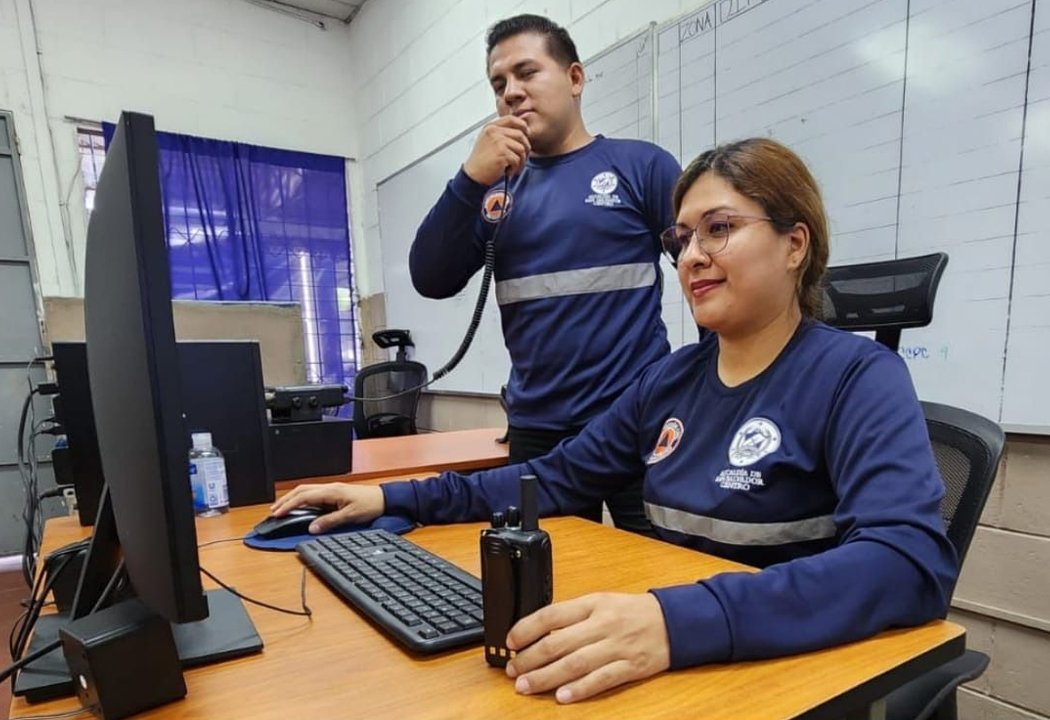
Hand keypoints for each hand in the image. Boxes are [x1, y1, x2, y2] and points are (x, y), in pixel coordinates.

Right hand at [269, 483, 384, 532]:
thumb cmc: (370, 505)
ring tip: (281, 508)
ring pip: (306, 491)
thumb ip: (330, 521)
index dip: (289, 505)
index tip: (278, 513)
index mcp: (331, 491)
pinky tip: (299, 506)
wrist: (384, 498)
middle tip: (274, 510)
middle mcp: (329, 488)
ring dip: (293, 498)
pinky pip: (314, 494)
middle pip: (301, 490)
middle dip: (286, 500)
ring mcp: (331, 490)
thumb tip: (312, 528)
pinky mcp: (335, 493)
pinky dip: (302, 499)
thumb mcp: (350, 516)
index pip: (304, 497)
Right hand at [463, 115, 530, 184]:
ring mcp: (498, 141)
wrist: (473, 174)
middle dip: (526, 149)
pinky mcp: (502, 153)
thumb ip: (501, 134)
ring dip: (521, 161)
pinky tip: (508, 172)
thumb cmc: (481, 161)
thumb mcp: (488, 141)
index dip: (522, 125)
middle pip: (521, 135)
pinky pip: (517, 159)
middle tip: (522, 159)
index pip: (511, 119)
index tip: (527, 134)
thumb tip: (522, 132)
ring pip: (521, 149)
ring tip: (514, 168)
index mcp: (491, 127)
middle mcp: (494, 132)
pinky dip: (515, 168)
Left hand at [504, 592, 670, 703]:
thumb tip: (538, 632)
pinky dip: (580, 689)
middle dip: (530, 659)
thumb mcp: (601, 602)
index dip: (527, 628)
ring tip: (526, 686)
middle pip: (558, 643)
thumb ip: (573, 616)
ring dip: (546, 677)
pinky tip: (562, 696)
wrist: (672, 621)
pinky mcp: (630, 666)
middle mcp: (602, 624)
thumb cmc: (631, 612)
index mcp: (592, 604)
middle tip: (514, 671)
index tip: (511, 642)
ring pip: (575, 664)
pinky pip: (601, 679)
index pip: (551, 614)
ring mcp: (616, 646)